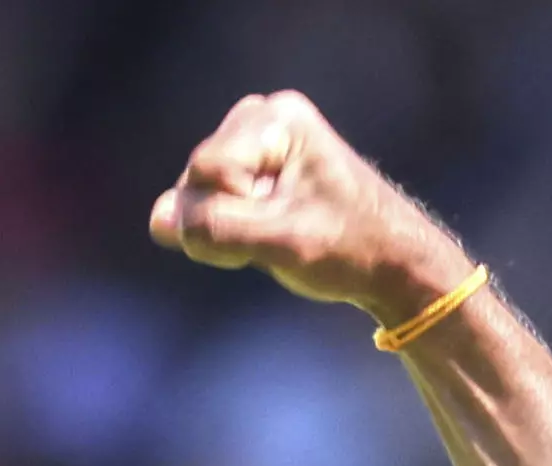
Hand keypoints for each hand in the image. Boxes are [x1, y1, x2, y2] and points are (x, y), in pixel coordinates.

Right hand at [149, 91, 465, 329]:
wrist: (393, 262)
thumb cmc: (350, 249)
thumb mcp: (283, 243)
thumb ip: (218, 230)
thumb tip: (158, 219)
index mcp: (279, 119)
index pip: (208, 169)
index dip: (229, 213)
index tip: (280, 232)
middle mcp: (263, 117)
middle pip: (199, 174)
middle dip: (226, 217)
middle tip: (280, 236)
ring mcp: (255, 140)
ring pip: (199, 191)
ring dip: (229, 225)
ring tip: (278, 235)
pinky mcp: (251, 165)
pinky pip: (209, 198)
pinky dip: (230, 226)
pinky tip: (268, 231)